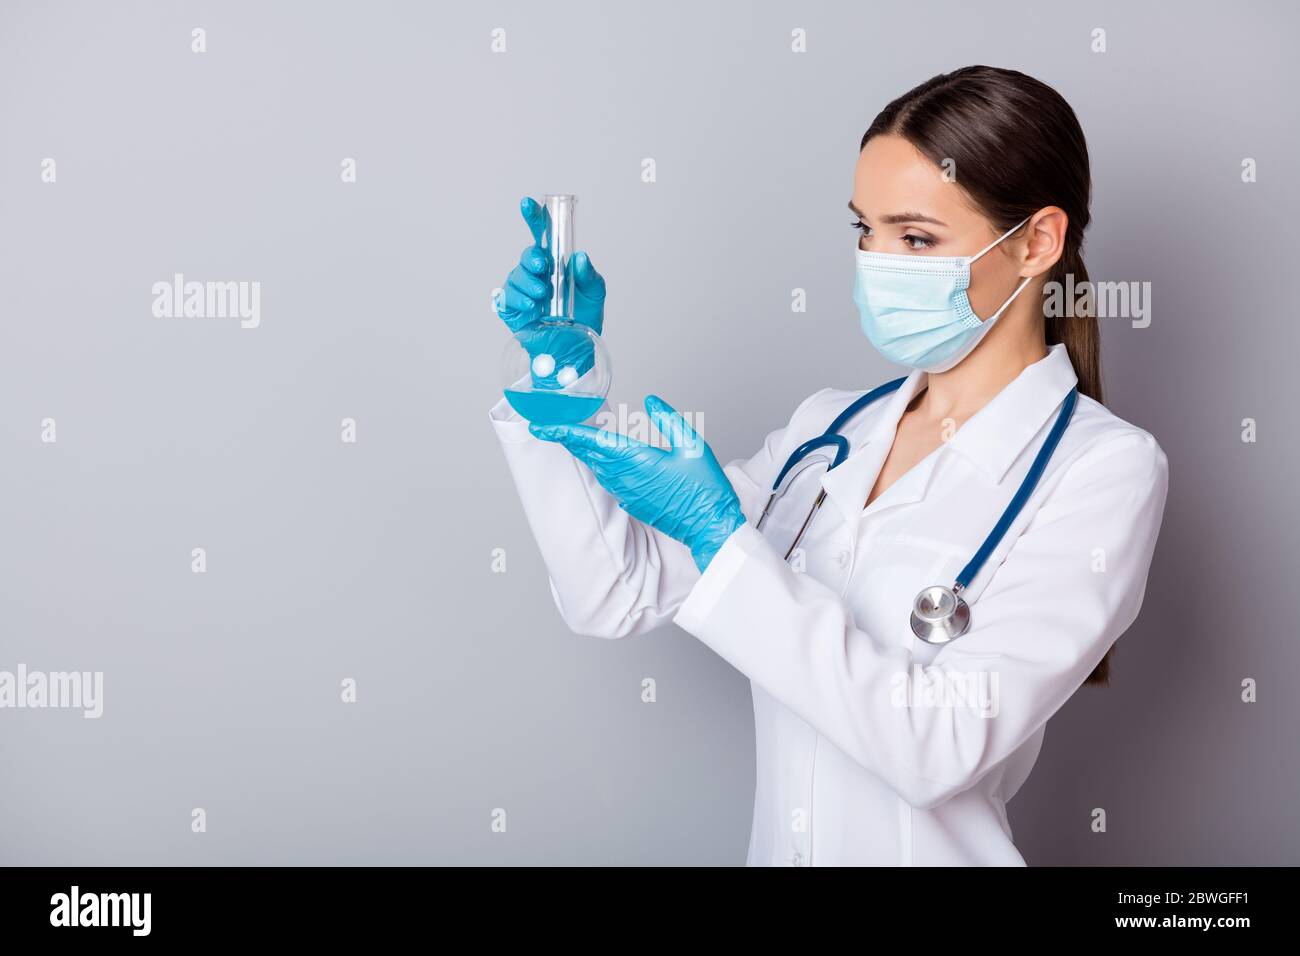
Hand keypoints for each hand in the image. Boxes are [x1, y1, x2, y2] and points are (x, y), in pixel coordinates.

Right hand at [495, 198, 606, 388]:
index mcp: (554, 263)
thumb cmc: (585, 317)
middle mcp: (535, 273)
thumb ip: (590, 275)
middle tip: (542, 266)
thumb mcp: (595, 294)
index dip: (533, 217)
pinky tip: (533, 309)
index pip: (541, 234)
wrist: (575, 349)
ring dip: (528, 284)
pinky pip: (506, 298)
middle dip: (531, 258)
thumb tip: (581, 258)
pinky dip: (518, 301)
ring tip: (543, 297)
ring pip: (515, 276)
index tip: (527, 203)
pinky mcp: (512, 309)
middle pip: (526, 255)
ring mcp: (521, 290)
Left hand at [530, 396, 744, 571]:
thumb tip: (650, 401)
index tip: (541, 424)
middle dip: (566, 436)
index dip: (563, 431)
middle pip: (587, 452)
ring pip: (596, 465)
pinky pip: (609, 478)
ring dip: (583, 449)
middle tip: (548, 421)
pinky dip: (600, 463)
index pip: (591, 442)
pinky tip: (602, 453)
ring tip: (571, 431)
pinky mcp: (631, 502)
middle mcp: (625, 477)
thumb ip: (669, 420)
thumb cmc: (704, 489)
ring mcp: (626, 492)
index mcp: (637, 460)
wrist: (708, 526)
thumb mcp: (693, 446)